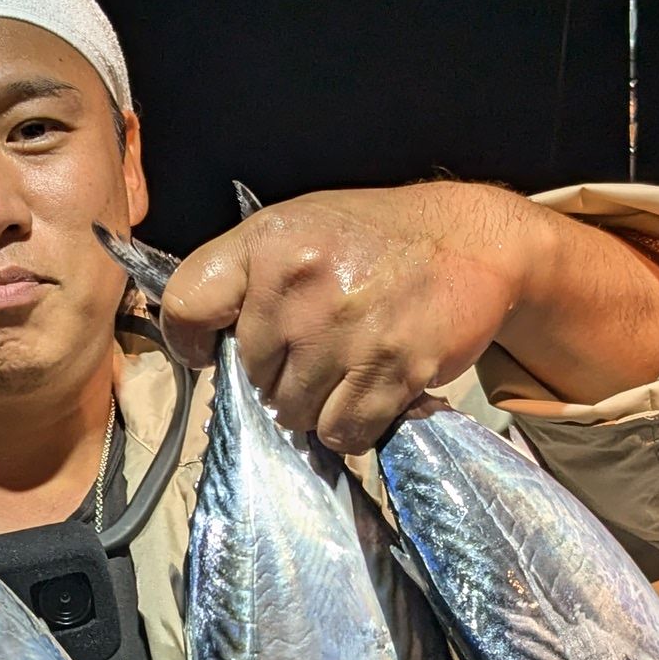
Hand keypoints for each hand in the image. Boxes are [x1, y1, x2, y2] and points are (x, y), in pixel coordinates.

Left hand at [152, 184, 543, 451]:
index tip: (211, 352)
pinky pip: (344, 432)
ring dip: (314, 406)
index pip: (186, 307)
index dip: (191, 341)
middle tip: (314, 352)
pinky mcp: (392, 369)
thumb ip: (244, 277)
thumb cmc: (373, 237)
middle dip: (277, 376)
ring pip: (294, 413)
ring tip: (343, 372)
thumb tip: (203, 345)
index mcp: (268, 243)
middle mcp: (302, 285)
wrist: (473, 241)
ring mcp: (347, 332)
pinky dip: (352, 425)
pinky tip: (368, 393)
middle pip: (251, 378)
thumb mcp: (298, 227)